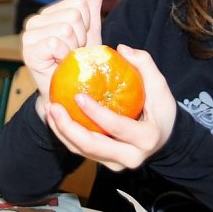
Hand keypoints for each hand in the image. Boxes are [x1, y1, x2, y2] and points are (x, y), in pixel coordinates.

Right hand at [21, 0, 104, 114]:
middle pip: (74, 15)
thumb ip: (91, 4)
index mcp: (49, 13)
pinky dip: (64, 56)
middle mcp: (34, 21)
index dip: (87, 25)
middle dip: (81, 38)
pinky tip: (58, 65)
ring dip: (73, 49)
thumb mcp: (90, 31)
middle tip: (73, 54)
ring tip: (66, 60)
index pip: (79, 4)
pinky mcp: (28, 51)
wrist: (68, 94)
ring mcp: (29, 36)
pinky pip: (56, 43)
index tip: (79, 42)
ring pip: (66, 28)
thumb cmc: (79, 64)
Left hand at [45, 44, 177, 171]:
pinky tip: (54, 117)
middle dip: (68, 128)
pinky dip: (65, 134)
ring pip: (82, 151)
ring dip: (61, 132)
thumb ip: (144, 64)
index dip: (96, 113)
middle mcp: (130, 157)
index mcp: (146, 138)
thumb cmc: (160, 109)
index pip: (117, 127)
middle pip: (93, 147)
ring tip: (50, 109)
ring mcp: (115, 162)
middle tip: (53, 106)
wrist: (163, 138)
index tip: (78, 96)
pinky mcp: (104, 161)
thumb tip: (122, 49)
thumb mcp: (159, 86)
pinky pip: (80, 150)